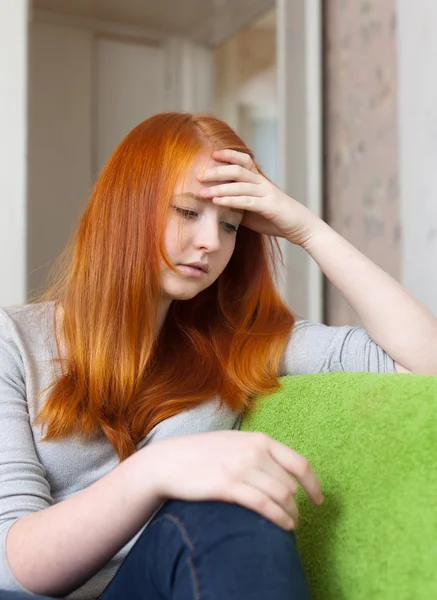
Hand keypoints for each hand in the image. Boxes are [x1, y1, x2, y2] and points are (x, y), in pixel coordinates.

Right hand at [144, 430, 322, 530]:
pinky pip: (264, 506)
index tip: (318, 499)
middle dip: (297, 504)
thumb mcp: (234, 443)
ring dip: (291, 514)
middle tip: (295, 517)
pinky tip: (283, 526)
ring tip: (290, 524)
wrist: (168, 461)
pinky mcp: (228, 486)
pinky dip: (279, 518)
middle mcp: (254, 451)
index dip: (313, 484)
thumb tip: (282, 471)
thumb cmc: (201, 453)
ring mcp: (241, 468)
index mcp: (258, 439)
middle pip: (290, 484)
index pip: (299, 463)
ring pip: (281, 496)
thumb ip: (257, 451)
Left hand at [197, 149, 318, 245]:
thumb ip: (238, 205)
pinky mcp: (269, 207)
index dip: (229, 154)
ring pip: (240, 184)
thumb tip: (218, 206)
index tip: (212, 155)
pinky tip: (217, 202)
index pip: (244, 161)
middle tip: (198, 176)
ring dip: (219, 187)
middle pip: (238, 169)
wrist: (301, 228)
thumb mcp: (253, 210)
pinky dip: (230, 200)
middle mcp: (263, 183)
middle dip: (217, 171)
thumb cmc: (276, 218)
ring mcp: (267, 194)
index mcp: (260, 181)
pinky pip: (246, 201)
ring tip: (202, 192)